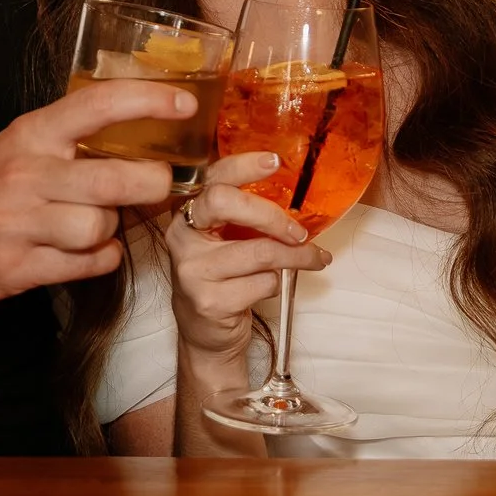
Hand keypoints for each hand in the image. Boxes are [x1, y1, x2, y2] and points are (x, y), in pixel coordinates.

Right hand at [0, 80, 190, 307]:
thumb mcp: (18, 147)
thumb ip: (69, 139)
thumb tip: (142, 131)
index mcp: (29, 135)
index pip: (97, 105)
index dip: (147, 100)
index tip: (185, 103)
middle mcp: (24, 174)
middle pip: (114, 180)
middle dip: (150, 186)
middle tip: (157, 186)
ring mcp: (19, 222)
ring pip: (101, 226)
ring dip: (108, 229)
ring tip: (90, 225)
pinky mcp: (19, 266)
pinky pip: (89, 263)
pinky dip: (97, 259)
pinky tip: (80, 251)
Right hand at [160, 153, 322, 363]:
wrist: (204, 334)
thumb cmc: (222, 278)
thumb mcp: (224, 240)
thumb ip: (245, 217)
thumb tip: (298, 197)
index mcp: (187, 213)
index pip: (213, 178)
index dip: (243, 166)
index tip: (274, 161)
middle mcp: (182, 236)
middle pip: (226, 204)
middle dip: (272, 215)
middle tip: (299, 231)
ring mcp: (192, 270)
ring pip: (259, 251)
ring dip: (296, 257)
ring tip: (313, 259)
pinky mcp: (208, 301)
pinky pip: (262, 283)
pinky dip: (277, 284)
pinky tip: (270, 288)